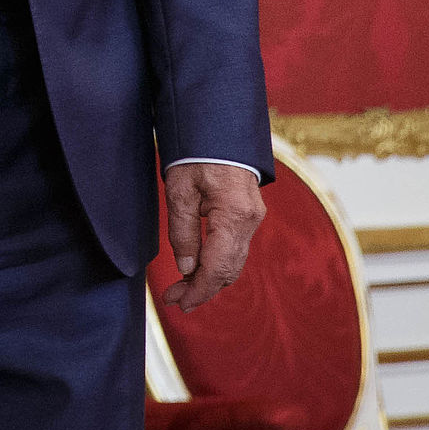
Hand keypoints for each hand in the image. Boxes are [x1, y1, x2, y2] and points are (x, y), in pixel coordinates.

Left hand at [161, 161, 265, 313]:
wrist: (219, 127)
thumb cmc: (196, 152)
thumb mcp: (180, 190)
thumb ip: (183, 231)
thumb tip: (186, 268)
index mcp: (234, 214)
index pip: (217, 267)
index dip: (198, 290)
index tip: (178, 302)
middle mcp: (250, 220)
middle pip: (228, 269)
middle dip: (202, 289)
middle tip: (175, 299)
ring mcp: (253, 218)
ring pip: (234, 262)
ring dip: (209, 279)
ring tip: (182, 289)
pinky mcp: (249, 214)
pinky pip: (235, 249)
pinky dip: (218, 264)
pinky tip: (199, 269)